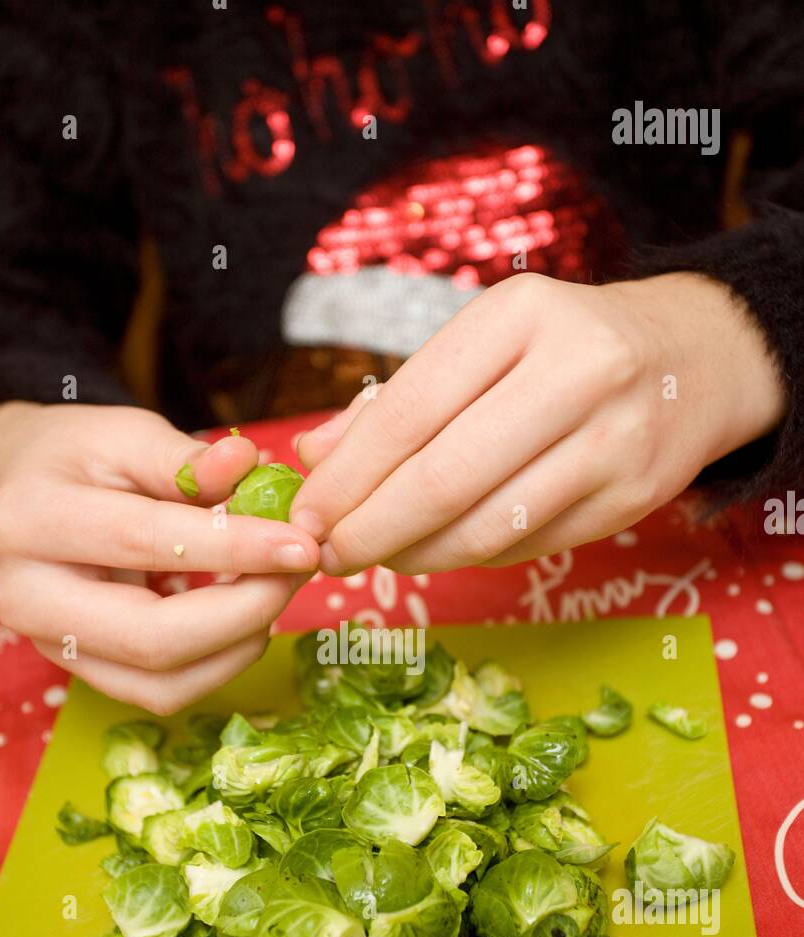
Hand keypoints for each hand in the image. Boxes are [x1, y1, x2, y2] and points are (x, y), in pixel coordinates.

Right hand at [0, 403, 318, 711]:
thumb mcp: (126, 434)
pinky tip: (248, 618)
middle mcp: (28, 598)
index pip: (145, 541)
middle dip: (245, 611)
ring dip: (240, 644)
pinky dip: (220, 662)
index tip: (301, 543)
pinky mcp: (83, 674)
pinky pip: (163, 693)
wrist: (23, 490)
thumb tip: (253, 467)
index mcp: (32, 520)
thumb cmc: (79, 457)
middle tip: (298, 571)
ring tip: (276, 589)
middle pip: (152, 638)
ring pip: (162, 685)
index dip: (233, 547)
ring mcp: (52, 648)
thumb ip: (187, 459)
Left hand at [292, 272, 785, 573]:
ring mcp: (614, 439)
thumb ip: (397, 399)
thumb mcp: (483, 343)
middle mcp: (577, 371)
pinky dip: (469, 556)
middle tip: (328, 555)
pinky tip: (439, 550)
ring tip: (377, 557)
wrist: (694, 358)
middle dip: (371, 529)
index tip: (305, 516)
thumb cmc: (561, 348)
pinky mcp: (634, 496)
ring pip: (487, 527)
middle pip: (445, 478)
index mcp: (520, 314)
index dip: (347, 477)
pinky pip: (527, 545)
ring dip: (416, 555)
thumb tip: (310, 457)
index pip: (410, 410)